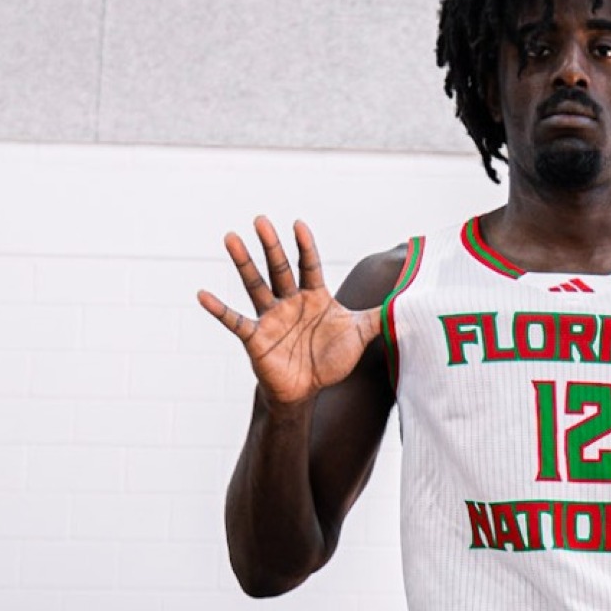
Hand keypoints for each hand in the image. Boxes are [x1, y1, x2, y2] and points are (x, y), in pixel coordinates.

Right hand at [197, 218, 380, 405]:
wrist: (307, 390)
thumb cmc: (330, 359)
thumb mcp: (360, 335)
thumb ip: (380, 316)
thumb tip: (409, 302)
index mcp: (314, 297)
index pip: (309, 265)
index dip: (305, 247)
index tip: (299, 224)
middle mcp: (290, 302)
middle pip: (279, 268)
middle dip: (271, 245)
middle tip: (260, 219)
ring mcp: (270, 317)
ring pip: (255, 285)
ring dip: (243, 263)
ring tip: (230, 238)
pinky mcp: (255, 337)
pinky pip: (234, 320)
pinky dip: (218, 309)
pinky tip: (202, 294)